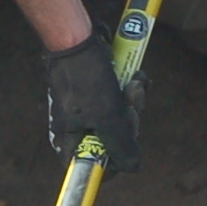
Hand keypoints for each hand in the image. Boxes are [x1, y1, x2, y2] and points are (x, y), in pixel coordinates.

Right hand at [44, 34, 141, 171]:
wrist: (77, 37)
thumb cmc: (86, 77)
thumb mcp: (107, 116)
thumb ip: (121, 145)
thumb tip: (134, 168)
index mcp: (70, 139)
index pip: (92, 166)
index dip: (115, 162)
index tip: (128, 148)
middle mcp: (77, 126)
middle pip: (113, 141)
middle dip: (129, 120)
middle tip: (129, 104)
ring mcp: (88, 108)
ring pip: (121, 117)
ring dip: (134, 100)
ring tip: (133, 82)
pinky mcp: (98, 91)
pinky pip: (121, 99)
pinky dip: (131, 89)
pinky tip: (136, 75)